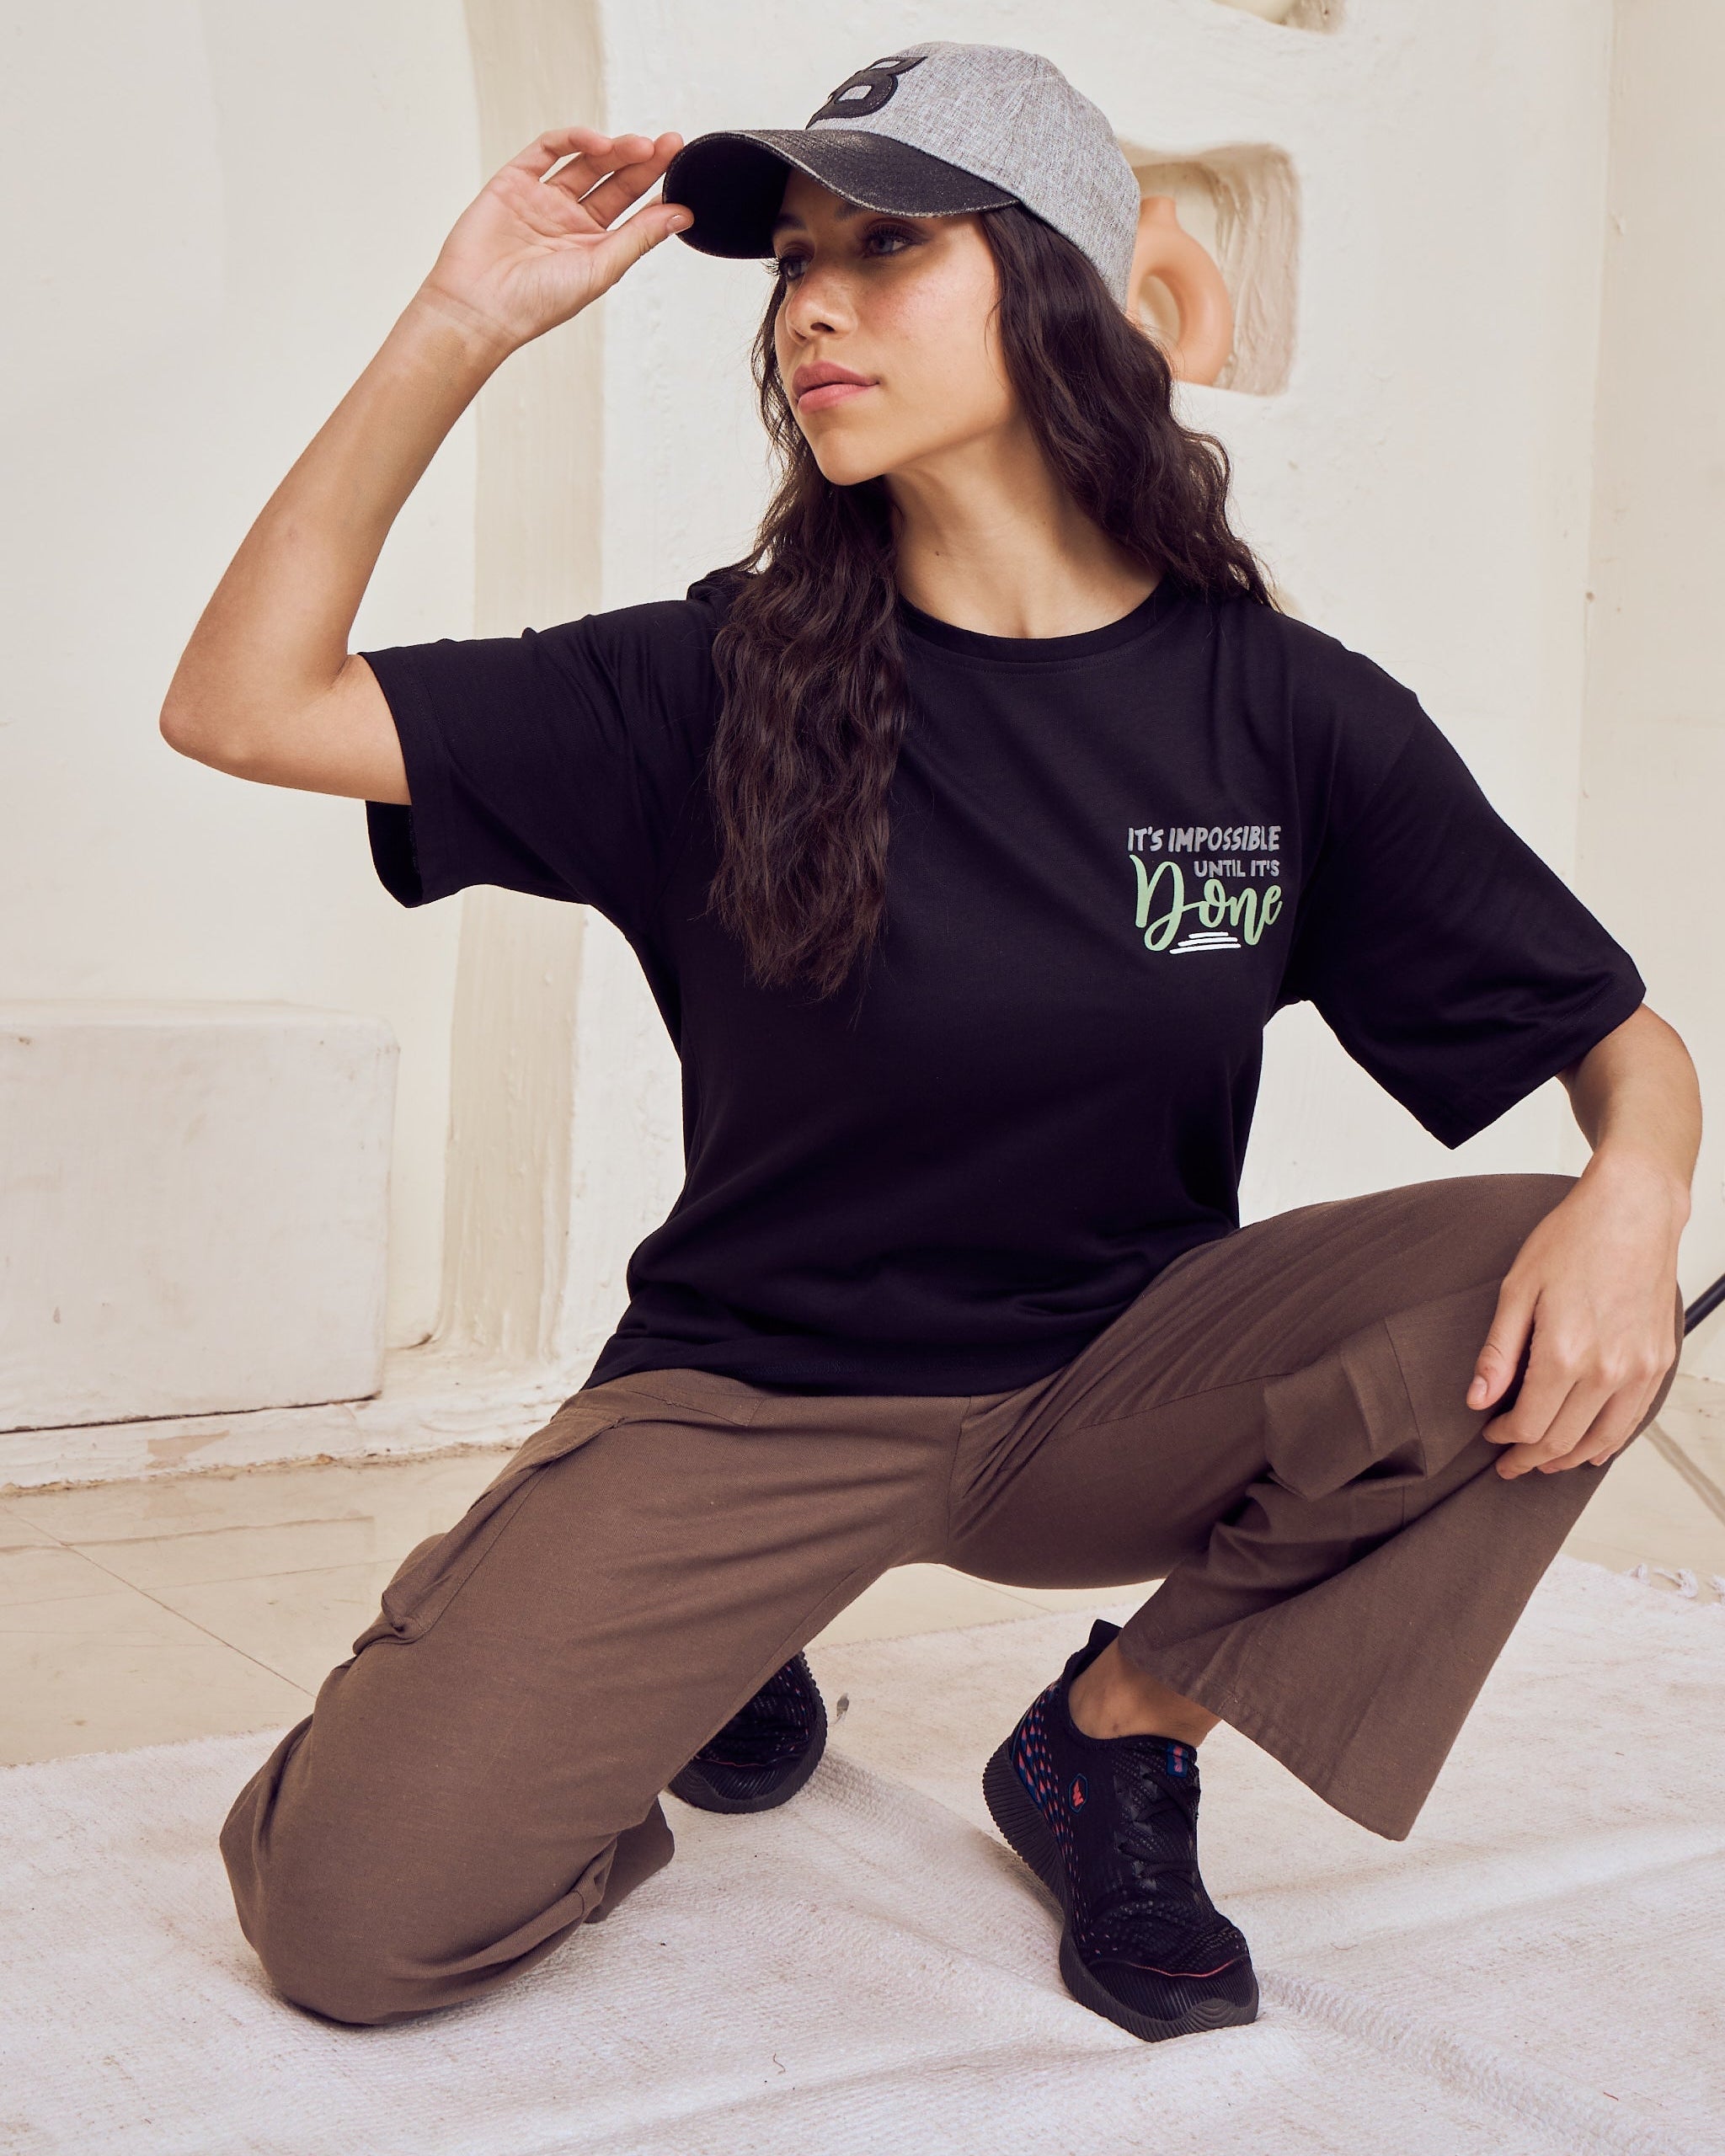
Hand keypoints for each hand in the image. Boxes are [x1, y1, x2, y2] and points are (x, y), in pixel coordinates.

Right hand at [413, 126, 689, 356]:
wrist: (478, 307)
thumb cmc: (537, 302)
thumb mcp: (601, 269)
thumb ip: (640, 237)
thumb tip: (682, 214)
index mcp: (593, 247)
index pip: (632, 208)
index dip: (656, 186)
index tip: (682, 166)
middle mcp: (569, 221)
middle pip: (613, 180)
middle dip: (642, 160)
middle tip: (669, 144)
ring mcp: (542, 199)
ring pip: (584, 161)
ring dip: (614, 149)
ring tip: (640, 146)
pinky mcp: (514, 181)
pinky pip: (547, 150)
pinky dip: (573, 139)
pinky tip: (598, 143)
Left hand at [1469, 1153, 1685, 1477]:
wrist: (1633, 1211)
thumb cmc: (1573, 1240)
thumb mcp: (1517, 1289)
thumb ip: (1499, 1351)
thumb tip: (1477, 1399)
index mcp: (1565, 1354)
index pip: (1529, 1424)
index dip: (1504, 1438)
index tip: (1489, 1435)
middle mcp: (1607, 1370)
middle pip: (1563, 1438)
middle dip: (1530, 1458)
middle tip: (1509, 1464)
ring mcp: (1640, 1369)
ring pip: (1602, 1438)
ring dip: (1570, 1458)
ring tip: (1544, 1463)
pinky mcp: (1659, 1361)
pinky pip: (1634, 1418)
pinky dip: (1611, 1440)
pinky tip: (1593, 1447)